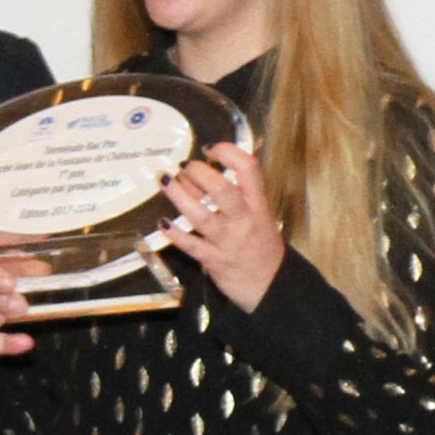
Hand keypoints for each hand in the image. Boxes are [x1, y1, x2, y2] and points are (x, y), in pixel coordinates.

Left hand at [161, 140, 285, 312]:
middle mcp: (243, 219)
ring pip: (201, 215)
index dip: (228, 152)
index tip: (210, 148)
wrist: (270, 286)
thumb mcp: (259, 216)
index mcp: (257, 204)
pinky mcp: (214, 260)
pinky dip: (175, 233)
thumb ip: (236, 196)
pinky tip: (163, 222)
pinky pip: (191, 245)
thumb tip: (200, 174)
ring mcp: (227, 240)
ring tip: (165, 181)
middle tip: (184, 167)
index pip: (248, 168)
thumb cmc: (261, 247)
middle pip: (222, 190)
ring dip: (179, 195)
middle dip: (199, 173)